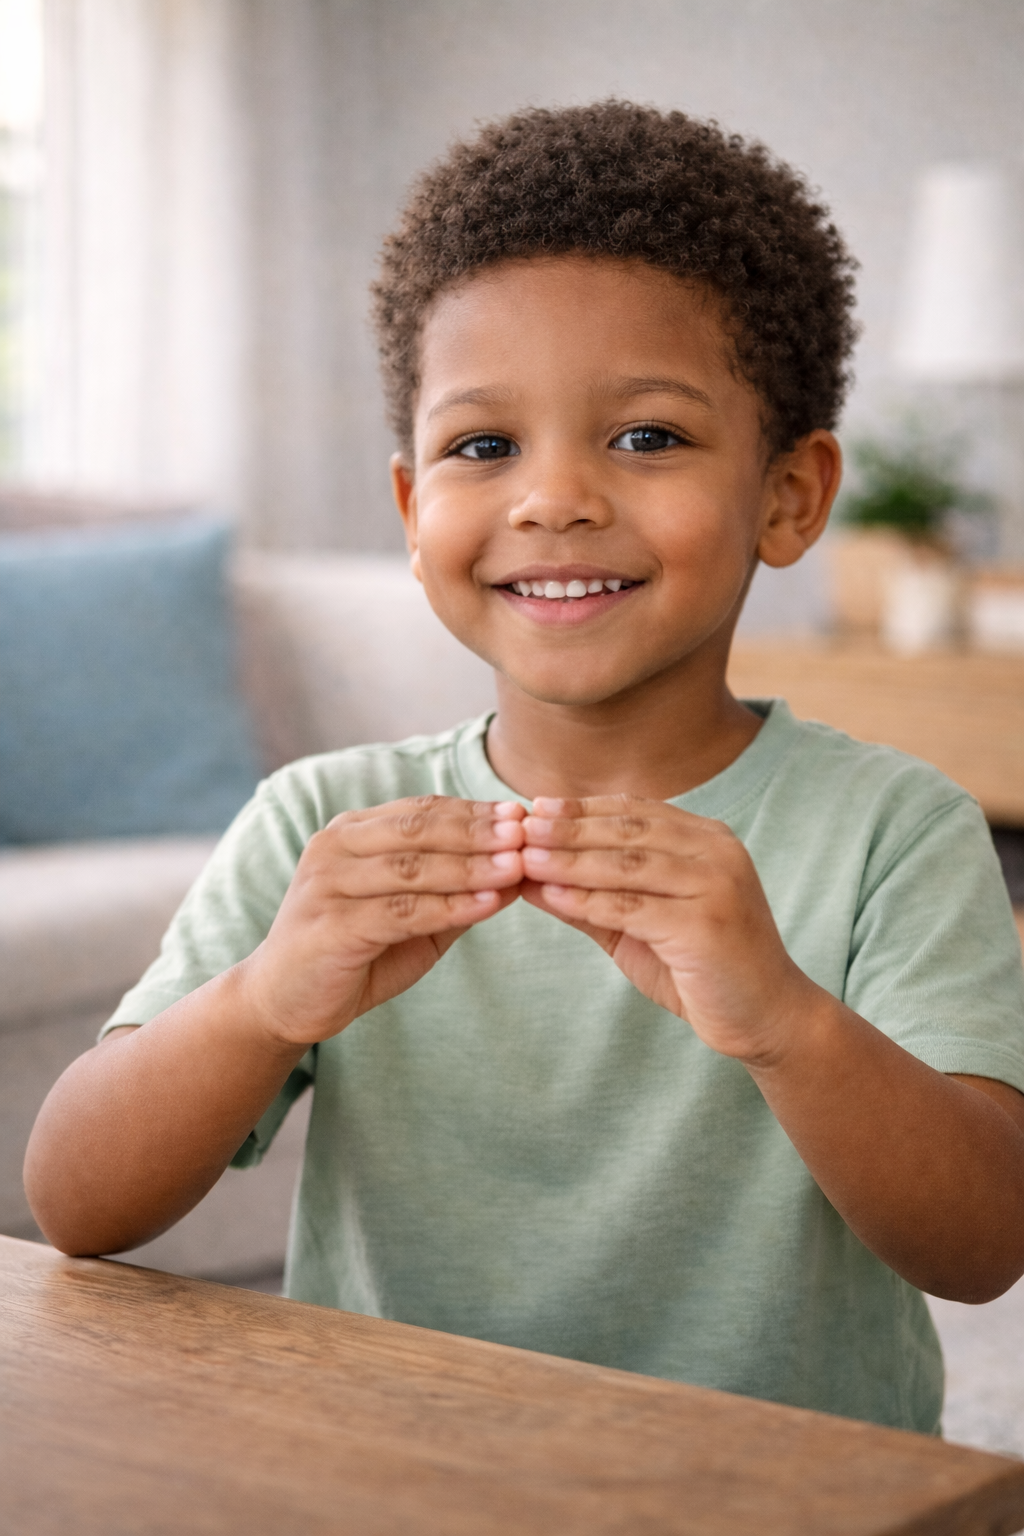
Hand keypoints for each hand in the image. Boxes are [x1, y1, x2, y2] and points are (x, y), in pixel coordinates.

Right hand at [239, 796, 525, 1046]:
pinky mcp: (331, 926)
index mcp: (351, 833)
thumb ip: (456, 891)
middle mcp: (334, 848)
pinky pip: (401, 911)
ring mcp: (328, 885)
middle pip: (418, 830)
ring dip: (470, 866)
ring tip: (518, 866)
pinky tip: (487, 904)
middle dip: (478, 830)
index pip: (421, 810)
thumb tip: (520, 869)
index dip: (474, 810)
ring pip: (412, 867)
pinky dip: (448, 906)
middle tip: (527, 832)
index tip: (523, 814)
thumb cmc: (353, 954)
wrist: (284, 1001)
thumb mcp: (412, 919)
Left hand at [520, 795, 811, 1063]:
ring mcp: (716, 885)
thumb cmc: (701, 968)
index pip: (634, 810)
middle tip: (519, 826)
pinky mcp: (706, 924)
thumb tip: (530, 871)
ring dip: (571, 858)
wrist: (768, 1017)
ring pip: (628, 863)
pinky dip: (588, 899)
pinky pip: (634, 906)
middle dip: (569, 827)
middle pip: (628, 830)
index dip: (582, 808)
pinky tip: (553, 895)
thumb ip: (593, 895)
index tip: (533, 807)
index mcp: (707, 839)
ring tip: (525, 856)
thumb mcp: (640, 924)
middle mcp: (717, 851)